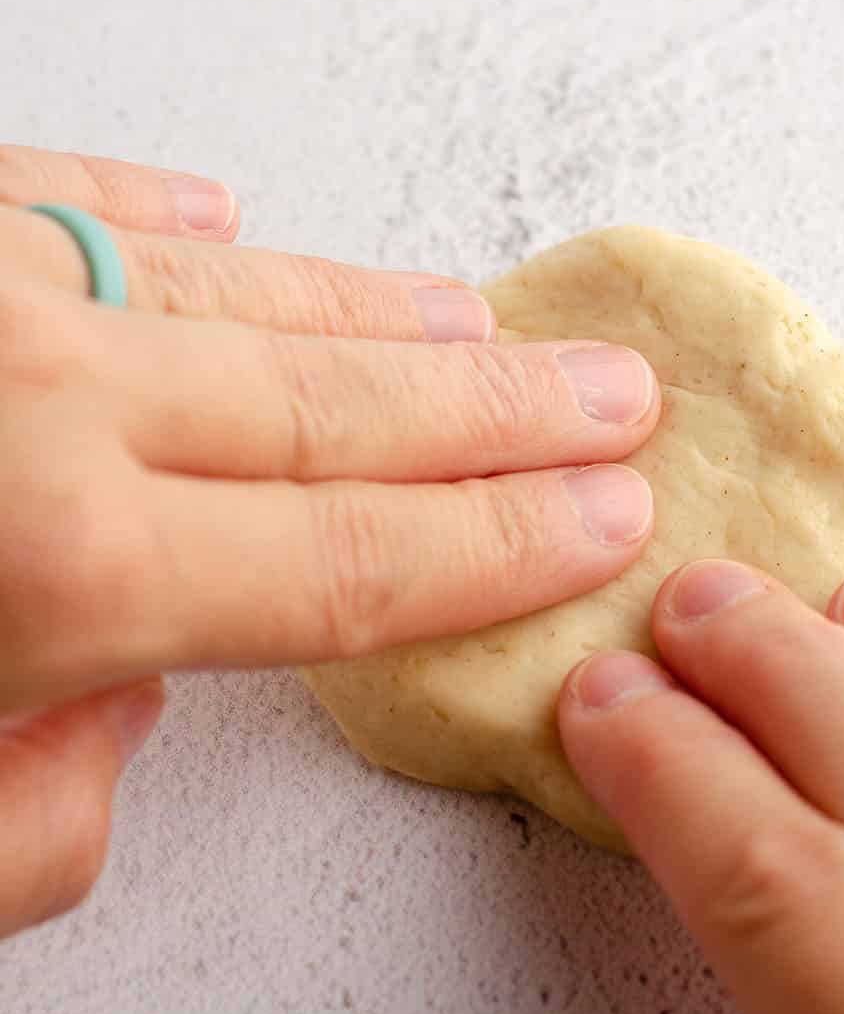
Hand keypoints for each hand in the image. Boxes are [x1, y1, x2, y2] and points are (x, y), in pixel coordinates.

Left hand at [0, 145, 658, 937]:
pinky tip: (220, 217)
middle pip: (343, 405)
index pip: (359, 555)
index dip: (506, 539)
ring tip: (474, 320)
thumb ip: (51, 819)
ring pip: (232, 286)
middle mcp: (45, 398)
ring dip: (366, 308)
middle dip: (504, 406)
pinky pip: (66, 195)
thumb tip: (124, 706)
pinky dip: (157, 211)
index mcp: (61, 569)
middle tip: (617, 391)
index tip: (610, 515)